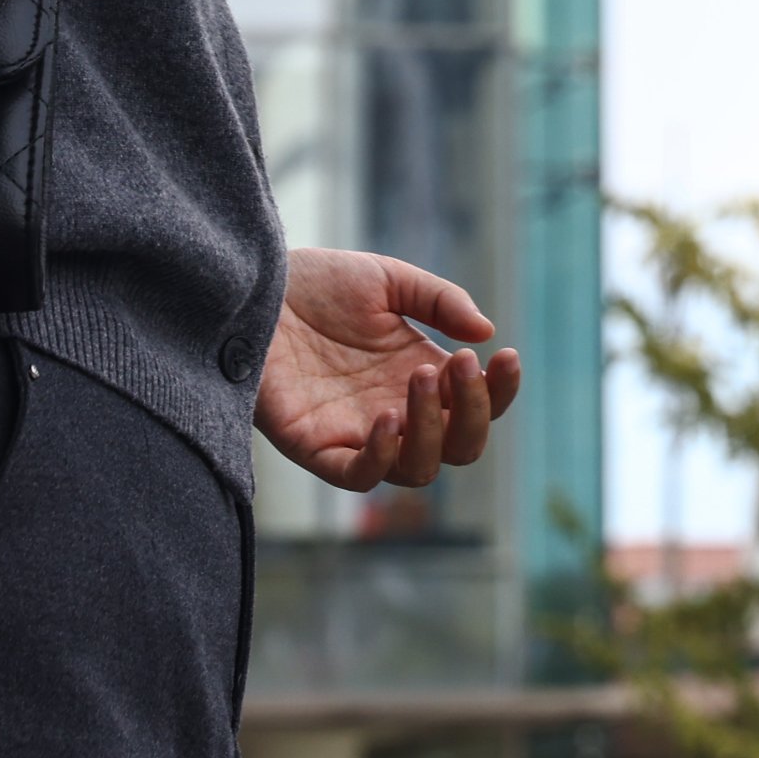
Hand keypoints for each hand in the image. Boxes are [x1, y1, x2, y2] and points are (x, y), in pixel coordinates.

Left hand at [257, 247, 519, 492]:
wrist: (254, 288)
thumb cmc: (317, 284)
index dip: (500, 390)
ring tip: (420, 377)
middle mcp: (396, 410)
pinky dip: (382, 458)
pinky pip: (358, 477)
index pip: (478, 405)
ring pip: (418, 469)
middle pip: (459, 446)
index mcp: (419, 374)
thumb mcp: (389, 280)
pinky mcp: (315, 447)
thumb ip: (440, 301)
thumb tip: (485, 334)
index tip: (504, 355)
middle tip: (458, 364)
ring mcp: (358, 433)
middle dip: (473, 411)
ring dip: (432, 430)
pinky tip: (388, 418)